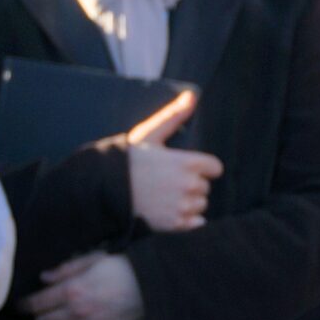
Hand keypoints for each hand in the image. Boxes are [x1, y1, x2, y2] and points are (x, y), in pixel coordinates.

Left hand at [20, 252, 145, 319]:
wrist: (155, 286)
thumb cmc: (123, 268)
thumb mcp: (94, 259)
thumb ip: (67, 269)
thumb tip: (44, 278)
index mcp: (72, 290)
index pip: (37, 304)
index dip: (25, 306)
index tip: (21, 306)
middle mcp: (78, 312)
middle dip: (41, 318)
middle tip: (46, 312)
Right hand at [125, 93, 222, 231]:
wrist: (105, 189)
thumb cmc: (128, 160)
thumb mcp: (150, 134)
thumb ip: (174, 116)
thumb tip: (192, 95)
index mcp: (188, 162)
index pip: (215, 168)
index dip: (202, 167)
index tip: (185, 168)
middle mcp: (189, 185)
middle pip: (205, 187)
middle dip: (191, 184)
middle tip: (167, 182)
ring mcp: (182, 206)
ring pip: (199, 205)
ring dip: (188, 202)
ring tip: (164, 196)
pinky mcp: (175, 224)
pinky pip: (195, 223)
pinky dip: (186, 220)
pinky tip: (168, 211)